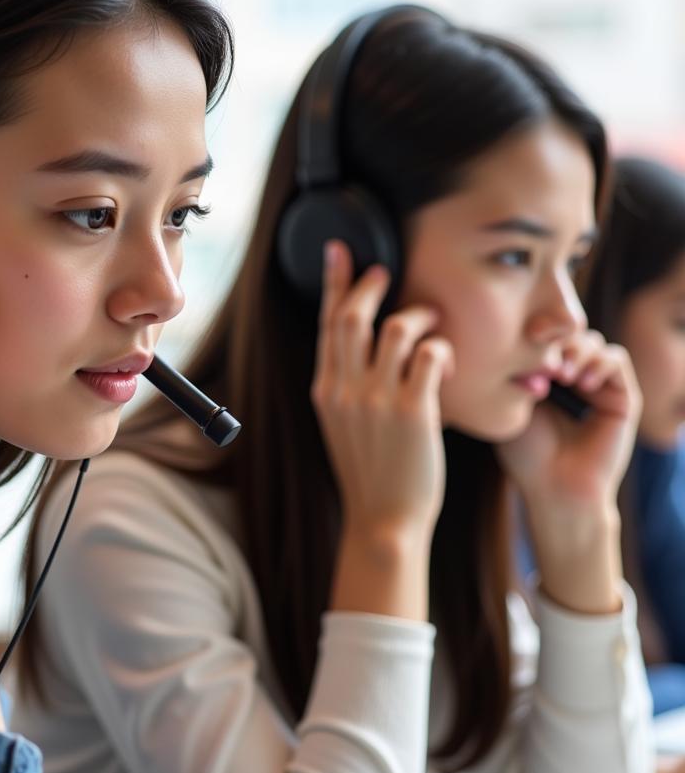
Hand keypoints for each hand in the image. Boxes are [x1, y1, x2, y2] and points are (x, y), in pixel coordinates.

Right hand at [311, 241, 452, 543]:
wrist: (383, 520)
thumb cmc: (371, 474)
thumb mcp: (342, 426)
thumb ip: (347, 387)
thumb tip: (362, 351)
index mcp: (326, 390)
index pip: (326, 323)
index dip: (334, 281)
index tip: (339, 251)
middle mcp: (345, 388)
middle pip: (353, 314)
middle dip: (371, 284)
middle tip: (387, 272)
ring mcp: (377, 398)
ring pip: (396, 328)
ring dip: (419, 315)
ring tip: (433, 323)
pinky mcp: (413, 410)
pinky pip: (430, 354)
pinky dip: (441, 348)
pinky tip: (446, 363)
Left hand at [497, 329, 639, 612]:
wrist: (555, 489)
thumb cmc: (525, 456)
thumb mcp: (508, 408)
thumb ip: (507, 375)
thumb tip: (496, 340)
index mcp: (546, 379)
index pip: (543, 339)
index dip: (533, 334)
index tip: (516, 343)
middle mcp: (573, 379)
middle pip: (568, 334)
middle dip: (555, 340)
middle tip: (544, 363)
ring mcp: (598, 387)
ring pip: (593, 342)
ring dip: (577, 350)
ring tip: (562, 375)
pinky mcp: (623, 397)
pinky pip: (616, 359)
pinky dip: (599, 362)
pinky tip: (581, 384)